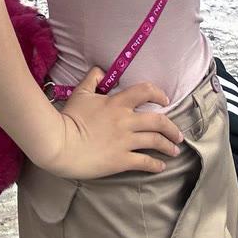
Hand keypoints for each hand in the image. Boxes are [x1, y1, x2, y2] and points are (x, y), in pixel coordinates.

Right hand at [39, 67, 184, 179]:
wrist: (60, 143)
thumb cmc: (69, 118)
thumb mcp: (80, 93)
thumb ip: (93, 79)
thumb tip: (101, 70)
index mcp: (117, 103)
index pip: (145, 92)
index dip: (158, 94)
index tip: (165, 101)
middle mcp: (126, 121)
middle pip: (158, 121)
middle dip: (172, 128)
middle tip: (178, 134)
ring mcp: (125, 141)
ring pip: (155, 142)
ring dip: (168, 146)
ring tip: (174, 150)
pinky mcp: (121, 160)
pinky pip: (144, 162)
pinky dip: (155, 164)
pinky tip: (160, 166)